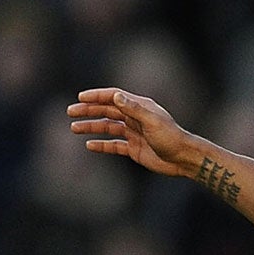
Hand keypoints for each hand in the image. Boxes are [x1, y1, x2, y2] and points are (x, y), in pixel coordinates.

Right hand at [66, 88, 196, 176]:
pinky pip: (114, 145)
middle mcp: (135, 118)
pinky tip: (90, 145)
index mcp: (139, 106)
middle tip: (70, 112)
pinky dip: (102, 145)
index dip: (97, 96)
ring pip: (107, 127)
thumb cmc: (171, 137)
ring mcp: (133, 133)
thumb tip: (115, 96)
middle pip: (107, 111)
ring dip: (91, 127)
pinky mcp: (133, 149)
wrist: (183, 159)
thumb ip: (133, 109)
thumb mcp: (152, 121)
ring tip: (74, 128)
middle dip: (88, 111)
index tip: (80, 97)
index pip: (114, 97)